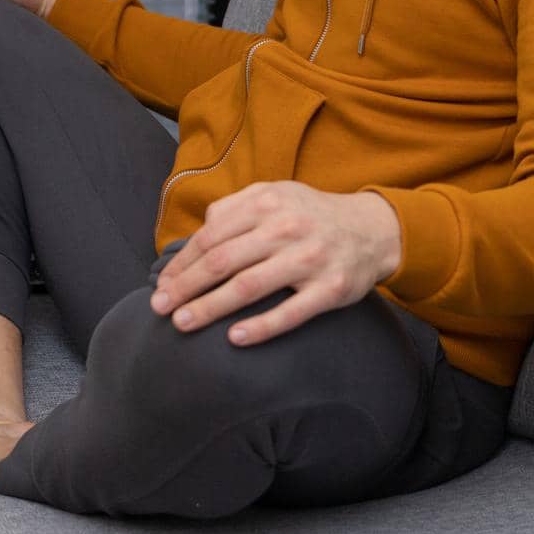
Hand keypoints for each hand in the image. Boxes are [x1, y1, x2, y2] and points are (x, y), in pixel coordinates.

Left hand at [148, 182, 403, 345]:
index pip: (212, 237)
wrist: (373, 229)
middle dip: (186, 287)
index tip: (162, 285)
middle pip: (223, 261)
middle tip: (159, 308)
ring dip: (210, 308)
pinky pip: (290, 313)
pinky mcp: (330, 290)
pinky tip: (233, 339)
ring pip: (249, 287)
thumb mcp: (275, 194)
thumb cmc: (311, 215)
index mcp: (266, 203)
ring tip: (183, 324)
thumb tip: (201, 232)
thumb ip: (236, 207)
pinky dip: (260, 327)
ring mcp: (309, 259)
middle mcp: (285, 228)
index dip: (183, 263)